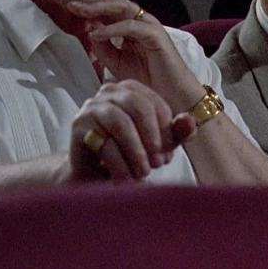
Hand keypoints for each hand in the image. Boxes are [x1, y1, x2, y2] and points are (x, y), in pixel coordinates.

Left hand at [67, 0, 204, 113]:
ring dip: (101, 10)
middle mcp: (142, 24)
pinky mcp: (157, 36)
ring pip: (124, 10)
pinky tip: (97, 34)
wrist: (172, 99)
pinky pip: (132, 26)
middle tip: (73, 6)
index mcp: (133, 29)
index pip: (110, 13)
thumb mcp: (118, 63)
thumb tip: (89, 32)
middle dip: (93, 5)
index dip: (91, 11)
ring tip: (82, 14)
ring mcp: (151, 28)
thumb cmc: (149, 82)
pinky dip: (113, 29)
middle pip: (116, 6)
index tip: (70, 11)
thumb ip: (104, 48)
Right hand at [69, 80, 196, 180]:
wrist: (92, 176)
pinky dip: (120, 165)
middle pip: (139, 107)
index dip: (166, 133)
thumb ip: (176, 132)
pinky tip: (126, 179)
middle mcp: (110, 91)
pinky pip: (105, 143)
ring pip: (121, 124)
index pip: (156, 104)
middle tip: (158, 164)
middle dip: (152, 139)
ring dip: (136, 152)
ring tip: (142, 173)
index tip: (167, 157)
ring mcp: (92, 105)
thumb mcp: (158, 144)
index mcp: (132, 89)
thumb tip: (190, 121)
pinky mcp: (78, 125)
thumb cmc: (128, 155)